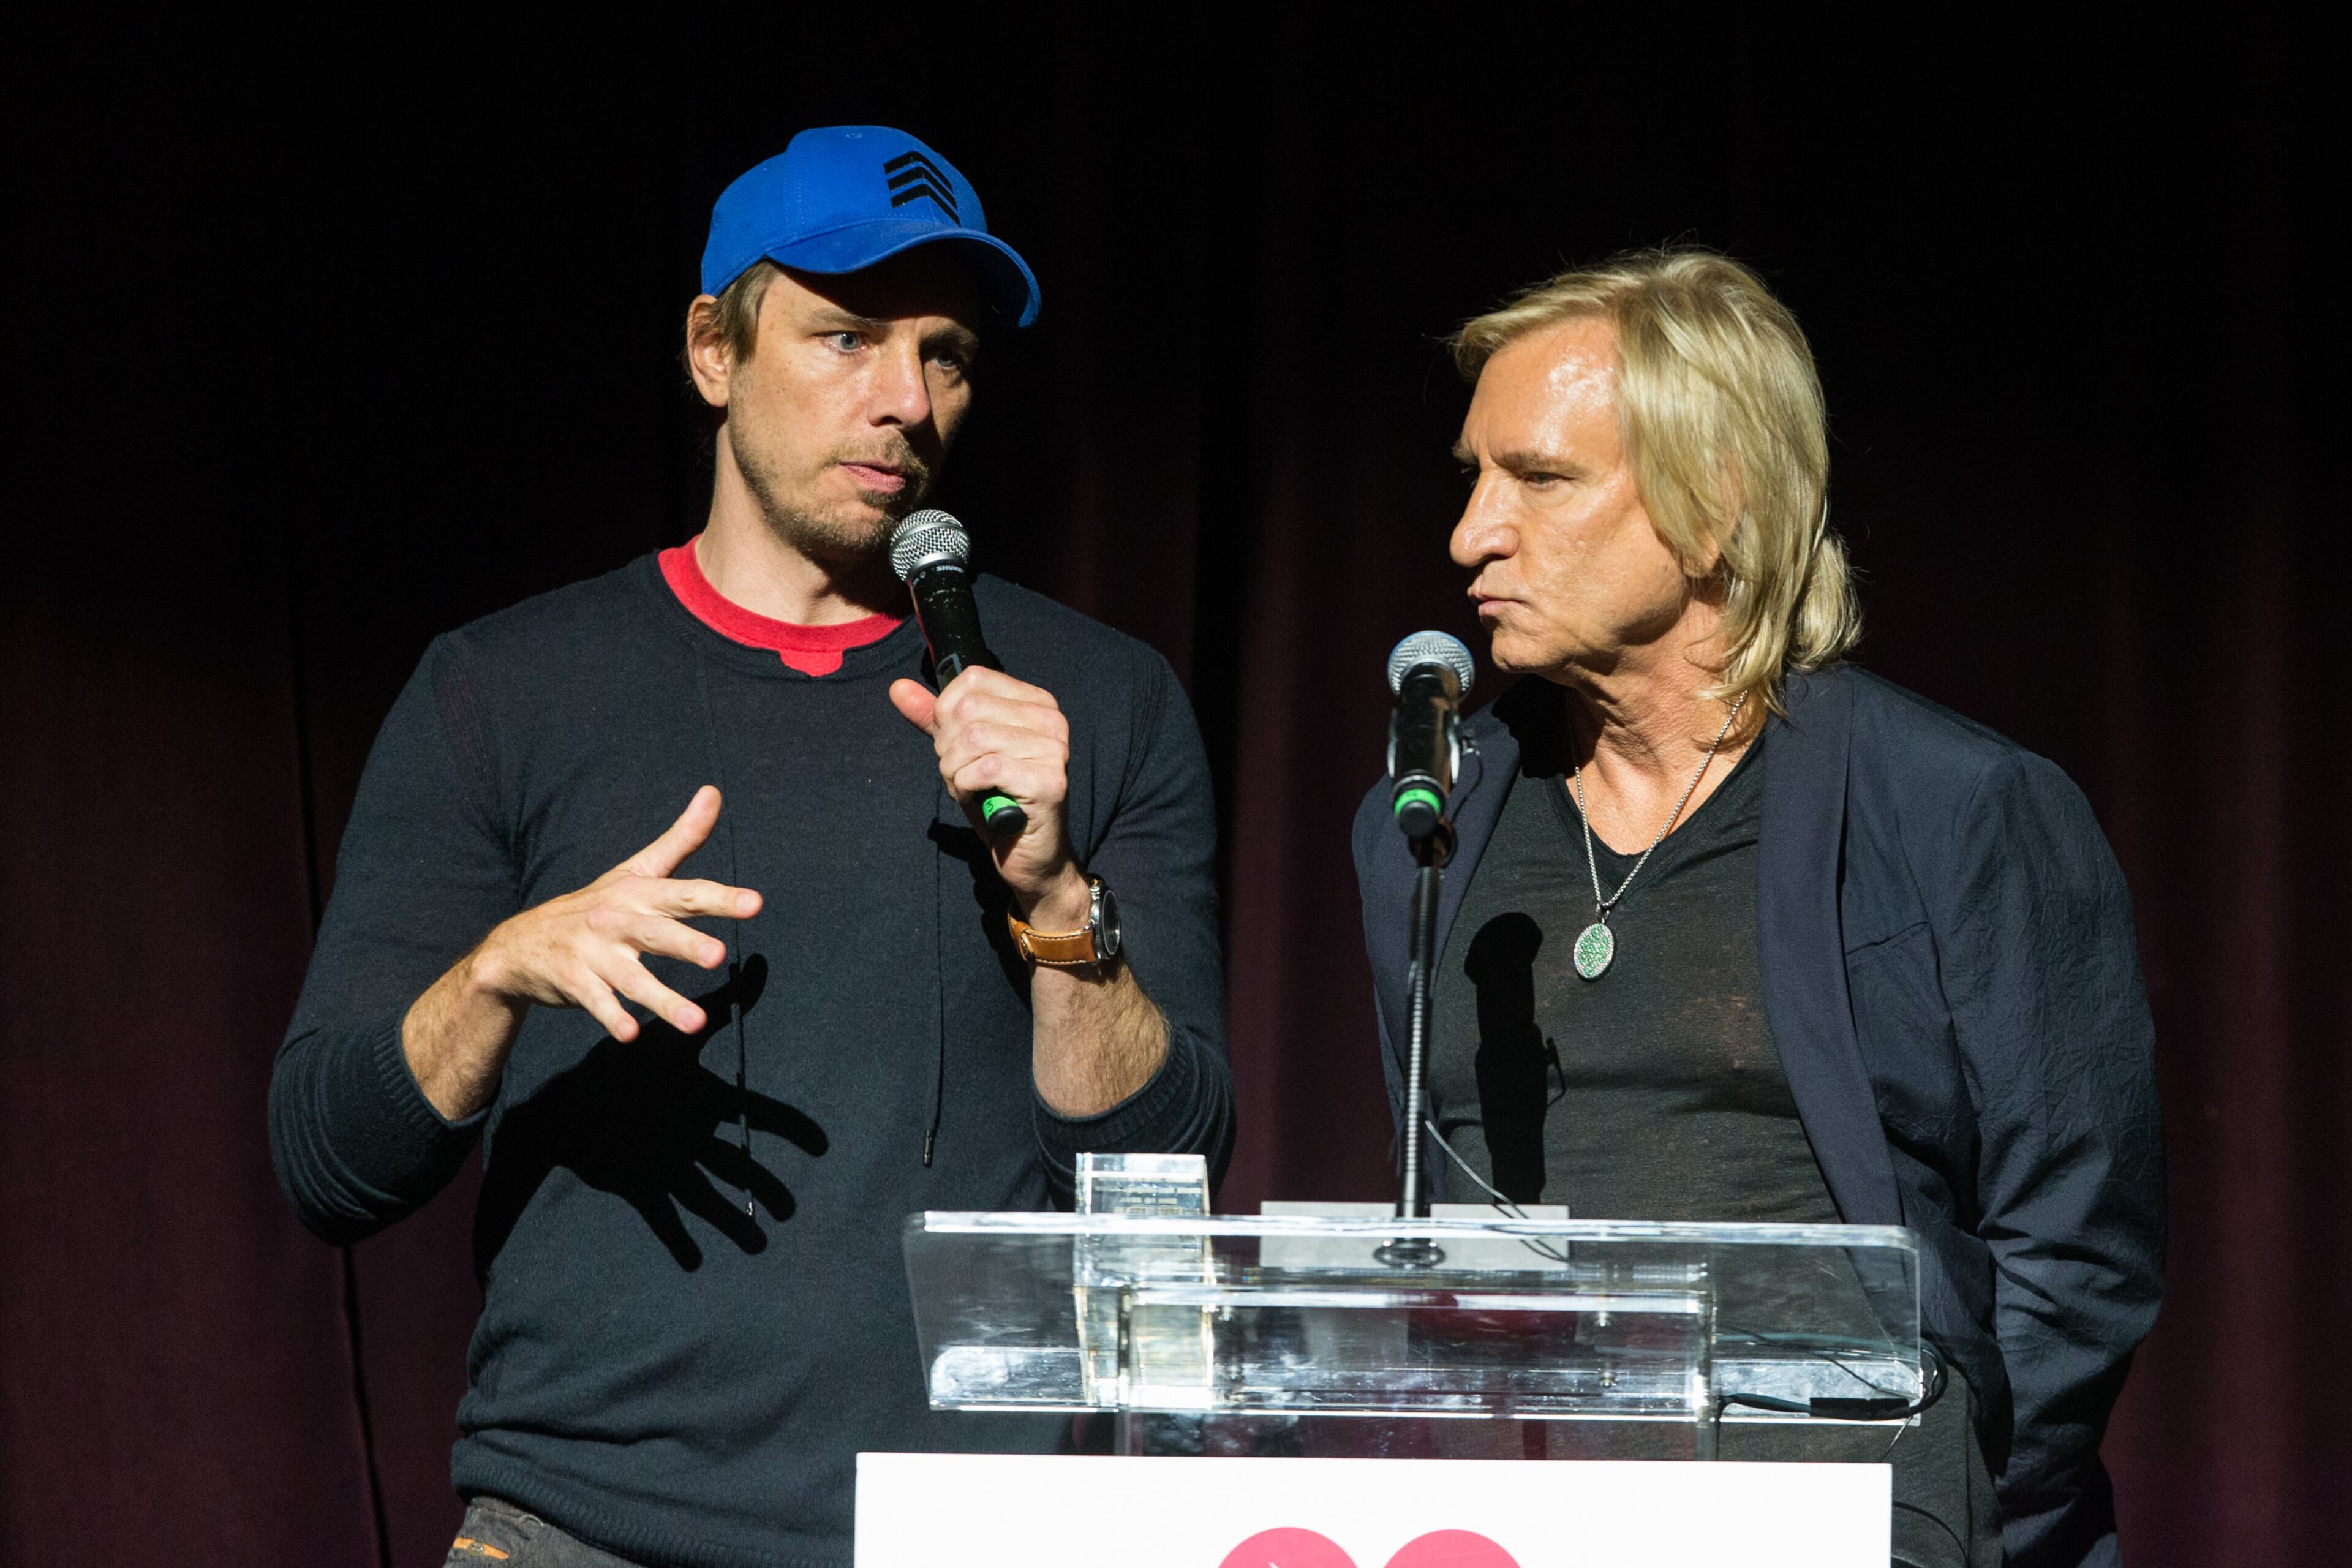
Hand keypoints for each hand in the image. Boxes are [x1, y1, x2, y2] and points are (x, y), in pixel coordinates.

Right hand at [404, 785, 762, 1120]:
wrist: (520, 944)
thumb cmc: (596, 905)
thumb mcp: (638, 869)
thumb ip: (681, 837)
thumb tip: (714, 791)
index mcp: (638, 892)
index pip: (685, 893)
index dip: (720, 898)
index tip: (755, 903)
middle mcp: (617, 919)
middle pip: (657, 932)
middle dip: (687, 943)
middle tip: (719, 957)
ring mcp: (592, 952)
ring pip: (632, 977)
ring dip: (663, 1000)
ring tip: (696, 1023)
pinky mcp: (573, 981)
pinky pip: (596, 1001)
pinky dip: (612, 1017)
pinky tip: (631, 1034)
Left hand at [889, 669, 1089, 926]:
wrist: (1031, 855)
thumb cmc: (998, 800)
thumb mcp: (962, 753)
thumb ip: (935, 719)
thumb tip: (897, 687)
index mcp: (1036, 702)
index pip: (974, 679)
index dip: (946, 713)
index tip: (955, 745)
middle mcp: (1051, 720)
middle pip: (969, 710)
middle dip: (948, 747)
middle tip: (959, 774)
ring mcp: (1054, 750)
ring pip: (973, 738)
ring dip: (954, 771)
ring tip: (968, 789)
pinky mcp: (1049, 781)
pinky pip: (984, 769)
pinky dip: (967, 787)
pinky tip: (979, 800)